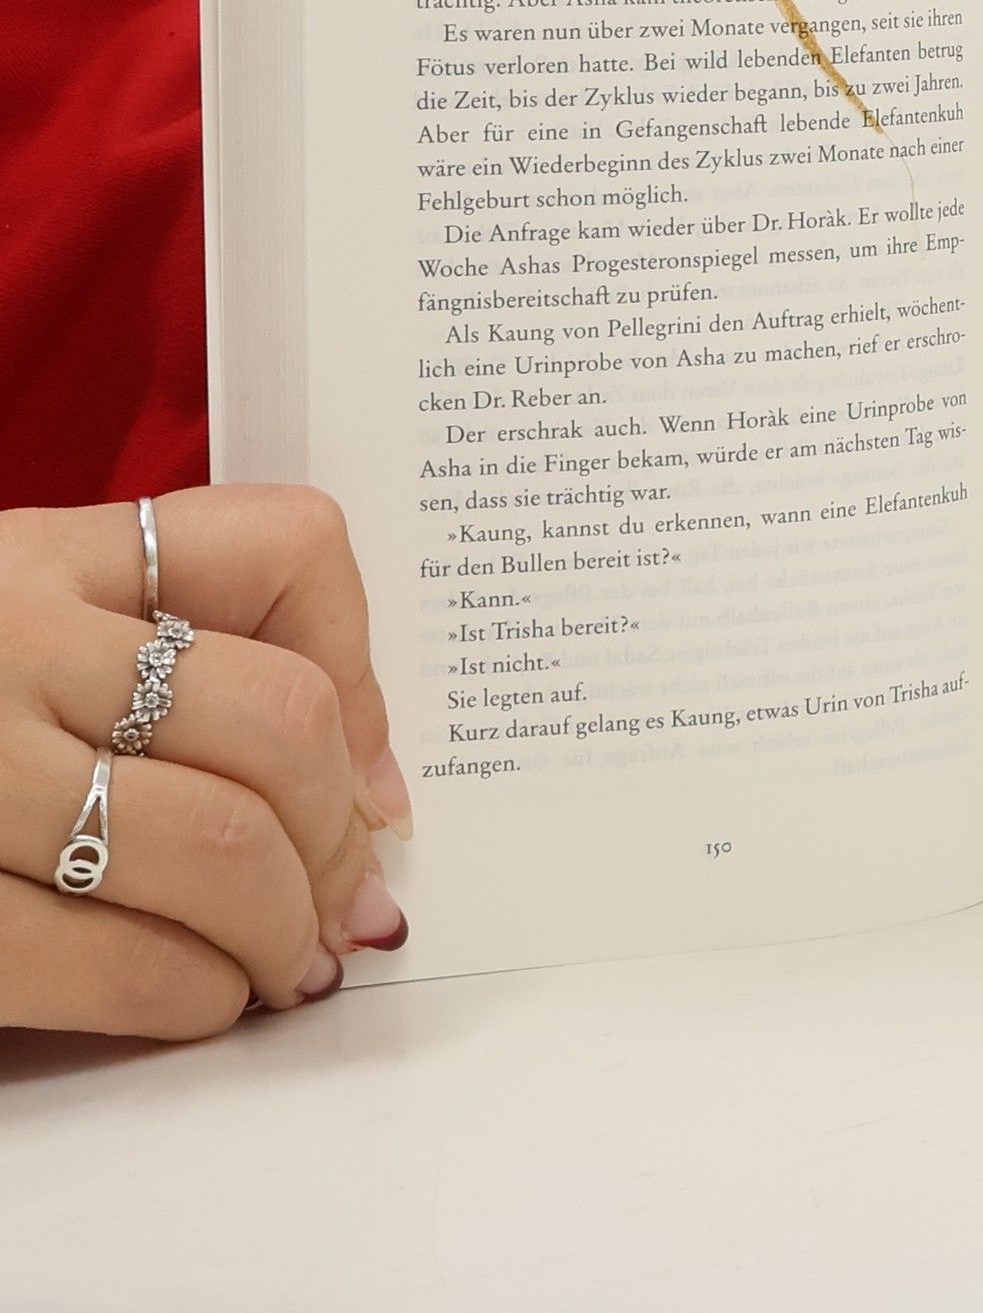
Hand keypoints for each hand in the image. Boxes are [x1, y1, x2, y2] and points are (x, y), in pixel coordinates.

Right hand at [0, 486, 411, 1038]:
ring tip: (285, 964)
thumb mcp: (30, 631)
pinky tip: (200, 1001)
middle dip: (339, 838)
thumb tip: (378, 801)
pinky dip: (191, 997)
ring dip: (282, 932)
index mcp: (45, 556)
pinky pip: (108, 961)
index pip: (289, 549)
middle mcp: (2, 639)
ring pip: (217, 845)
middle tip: (344, 903)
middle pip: (280, 722)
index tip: (372, 781)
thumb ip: (190, 666)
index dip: (369, 679)